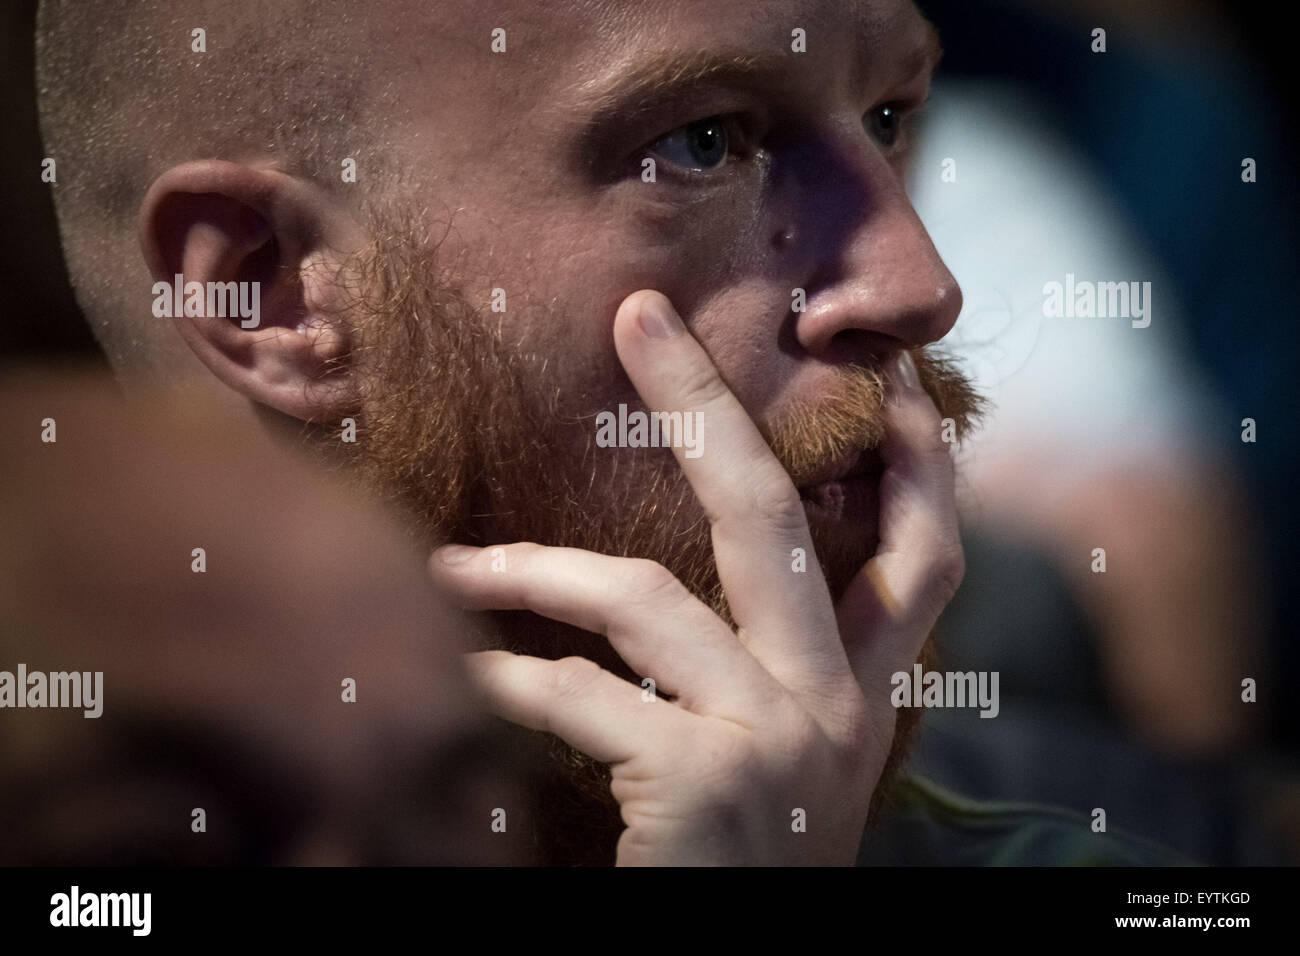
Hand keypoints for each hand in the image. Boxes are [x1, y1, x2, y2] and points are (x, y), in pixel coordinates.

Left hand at [429, 290, 962, 864]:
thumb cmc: (746, 861)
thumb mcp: (788, 759)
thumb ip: (768, 669)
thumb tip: (680, 577)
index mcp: (866, 693)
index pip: (927, 555)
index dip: (916, 461)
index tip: (882, 374)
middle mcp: (836, 703)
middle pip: (777, 519)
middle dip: (707, 403)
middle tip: (639, 316)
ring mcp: (775, 738)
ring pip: (649, 599)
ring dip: (536, 570)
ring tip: (454, 568)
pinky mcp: (703, 781)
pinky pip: (583, 696)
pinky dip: (508, 679)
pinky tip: (459, 680)